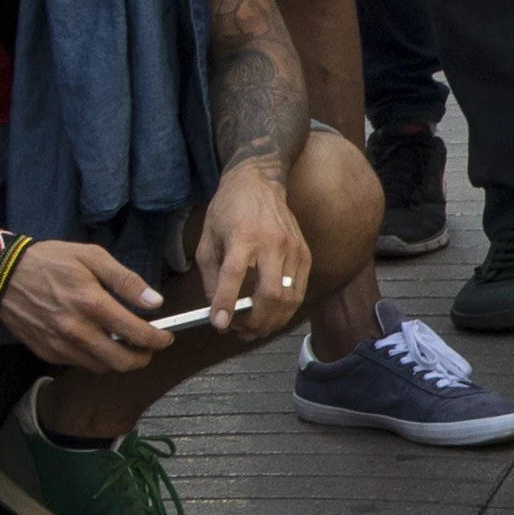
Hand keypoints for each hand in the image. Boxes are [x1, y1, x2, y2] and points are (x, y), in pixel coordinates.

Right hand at [0, 235, 171, 373]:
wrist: (1, 274)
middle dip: (143, 357)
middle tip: (148, 347)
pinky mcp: (46, 352)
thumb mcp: (92, 257)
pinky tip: (95, 341)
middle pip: (122, 362)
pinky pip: (79, 364)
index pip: (138, 334)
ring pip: (102, 367)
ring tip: (122, 343)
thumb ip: (126, 280)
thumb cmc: (49, 261)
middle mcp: (76, 330)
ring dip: (118, 359)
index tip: (165, 337)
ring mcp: (59, 344)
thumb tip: (154, 302)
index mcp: (92, 304)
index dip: (159, 340)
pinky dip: (94, 358)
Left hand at [186, 158, 313, 348]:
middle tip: (240, 331)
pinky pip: (299, 291)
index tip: (219, 324)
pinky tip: (271, 314)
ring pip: (289, 299)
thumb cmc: (229, 210)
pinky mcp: (305, 255)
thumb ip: (210, 275)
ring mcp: (293, 250)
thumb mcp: (207, 239)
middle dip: (255, 322)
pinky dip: (285, 309)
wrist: (260, 183)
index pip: (234, 275)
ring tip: (255, 329)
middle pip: (270, 295)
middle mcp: (272, 243)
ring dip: (272, 321)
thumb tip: (217, 308)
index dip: (226, 303)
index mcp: (243, 236)